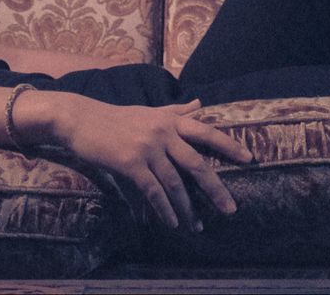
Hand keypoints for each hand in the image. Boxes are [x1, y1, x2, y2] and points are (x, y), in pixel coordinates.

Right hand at [39, 95, 252, 230]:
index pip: (206, 132)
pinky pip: (152, 191)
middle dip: (215, 188)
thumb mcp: (150, 111)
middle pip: (197, 164)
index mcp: (170, 120)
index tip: (248, 159)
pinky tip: (172, 223)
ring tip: (197, 226)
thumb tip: (201, 103)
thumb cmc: (117, 117)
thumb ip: (176, 110)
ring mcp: (147, 148)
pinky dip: (164, 209)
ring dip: (187, 208)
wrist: (81, 119)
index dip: (228, 145)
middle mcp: (163, 132)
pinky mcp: (130, 163)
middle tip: (231, 209)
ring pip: (175, 183)